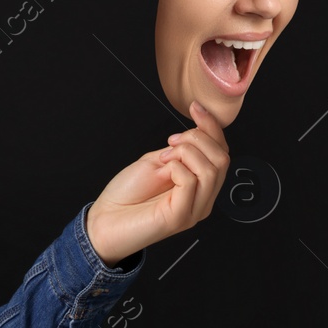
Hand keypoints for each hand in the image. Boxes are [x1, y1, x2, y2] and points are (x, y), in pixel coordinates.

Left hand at [85, 100, 229, 265]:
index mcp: (199, 184)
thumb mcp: (156, 162)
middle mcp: (203, 198)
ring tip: (164, 156)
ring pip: (213, 169)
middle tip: (170, 142)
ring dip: (187, 152)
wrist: (105, 219)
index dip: (211, 126)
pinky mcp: (181, 217)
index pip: (221, 152)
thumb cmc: (126, 194)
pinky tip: (164, 168)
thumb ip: (179, 152)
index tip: (196, 107)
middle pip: (222, 158)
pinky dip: (177, 166)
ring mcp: (194, 209)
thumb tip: (194, 139)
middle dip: (197, 138)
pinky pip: (191, 182)